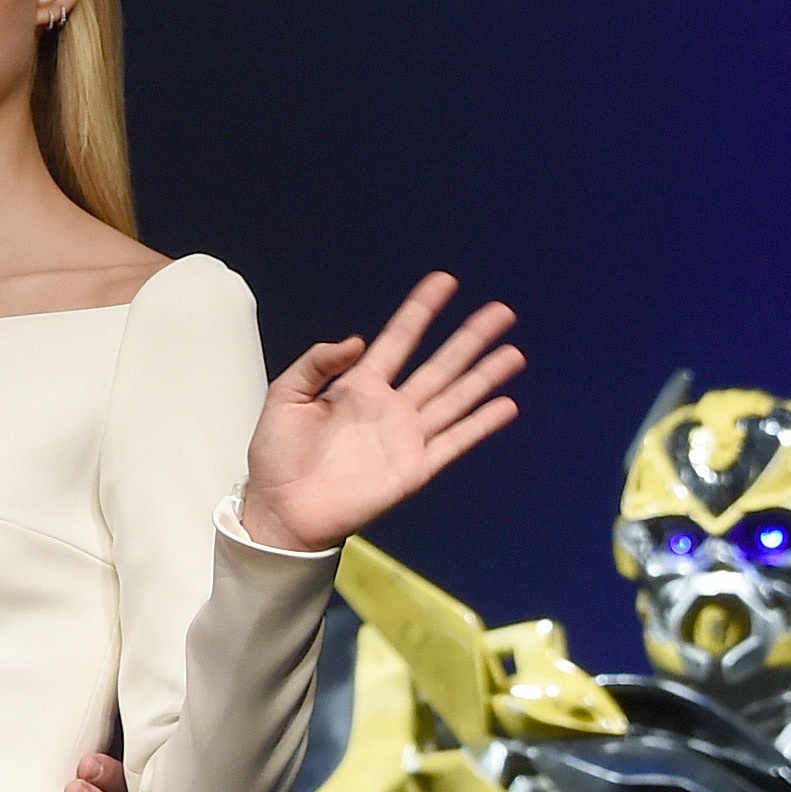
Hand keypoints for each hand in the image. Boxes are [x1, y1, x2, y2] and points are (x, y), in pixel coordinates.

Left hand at [239, 272, 519, 553]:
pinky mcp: (415, 469)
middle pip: (440, 364)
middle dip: (470, 338)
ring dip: (485, 376)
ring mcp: (406, 437)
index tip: (444, 282)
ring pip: (455, 398)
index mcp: (359, 385)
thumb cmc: (277, 454)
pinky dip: (480, 425)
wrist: (282, 509)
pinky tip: (505, 405)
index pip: (399, 340)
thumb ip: (316, 363)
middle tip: (501, 311)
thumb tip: (357, 340)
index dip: (421, 310)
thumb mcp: (285, 396)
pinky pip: (455, 442)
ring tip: (513, 352)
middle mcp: (391, 406)